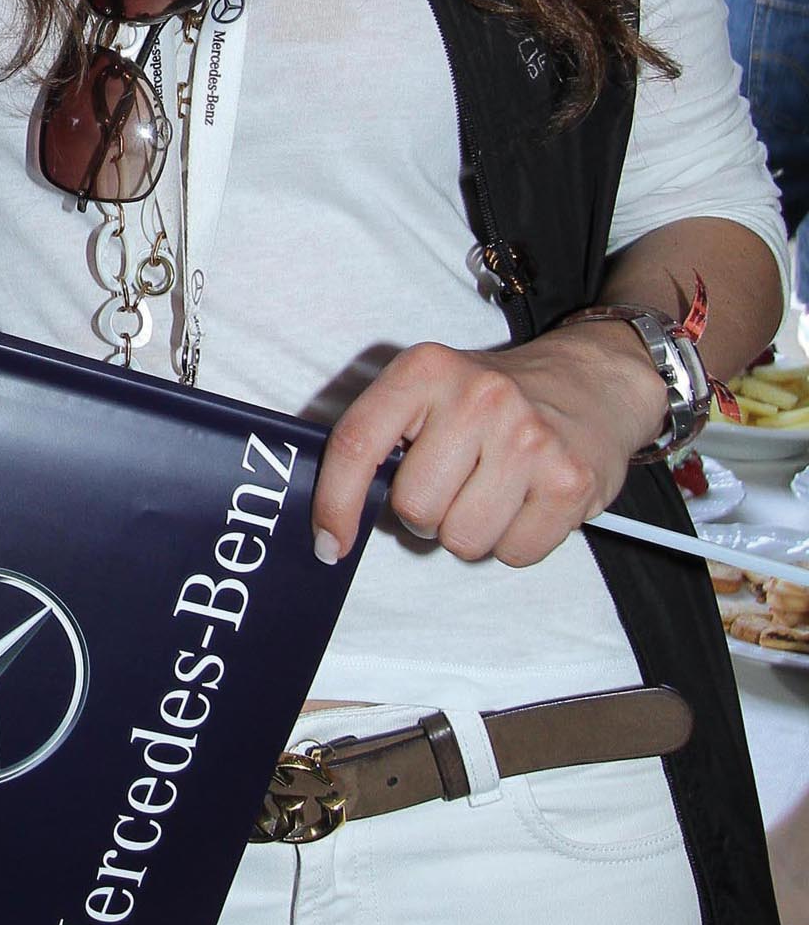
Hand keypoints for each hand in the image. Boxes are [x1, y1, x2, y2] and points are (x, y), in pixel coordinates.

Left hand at [311, 324, 669, 568]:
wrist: (594, 380)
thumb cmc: (497, 398)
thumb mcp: (431, 390)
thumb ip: (383, 437)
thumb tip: (334, 517)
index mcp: (425, 370)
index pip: (356, 444)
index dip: (334, 503)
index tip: (329, 542)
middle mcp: (477, 398)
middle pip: (414, 509)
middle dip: (427, 513)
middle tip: (455, 484)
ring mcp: (528, 439)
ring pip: (463, 540)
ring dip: (471, 531)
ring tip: (493, 491)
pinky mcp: (570, 481)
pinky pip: (514, 554)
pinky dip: (515, 542)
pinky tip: (528, 501)